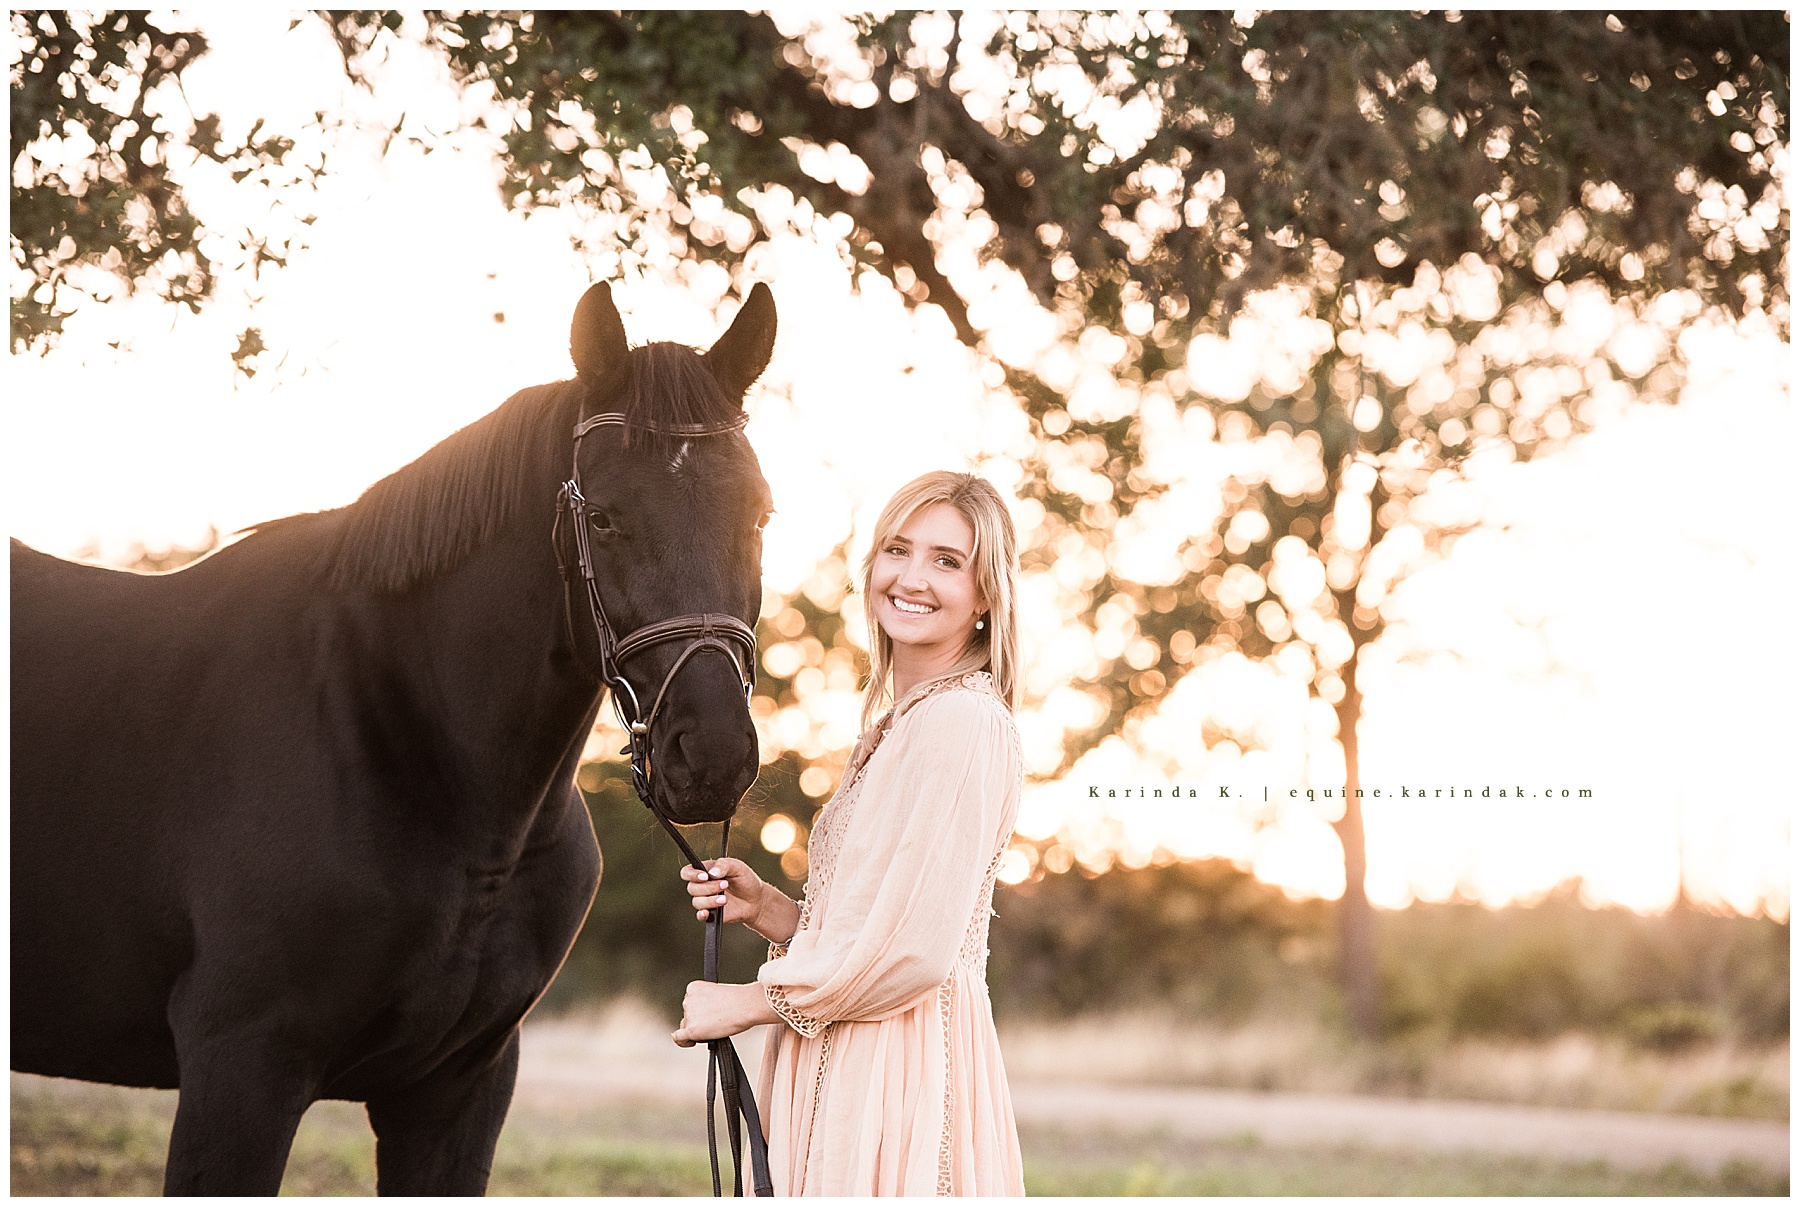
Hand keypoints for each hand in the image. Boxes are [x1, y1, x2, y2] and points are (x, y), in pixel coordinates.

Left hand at [671, 981, 779, 1047]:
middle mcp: (687, 999)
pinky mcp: (691, 1029)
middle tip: (716, 1022)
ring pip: (686, 1027)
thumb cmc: (739, 1000)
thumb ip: (706, 1003)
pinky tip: (691, 1043)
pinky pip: (679, 1038)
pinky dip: (683, 1042)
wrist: (746, 1005)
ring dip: (696, 1030)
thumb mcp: (718, 995)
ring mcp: (689, 1014)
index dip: (700, 1010)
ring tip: (714, 1029)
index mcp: (692, 988)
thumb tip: (702, 1020)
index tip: (712, 1013)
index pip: (690, 1003)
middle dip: (698, 1020)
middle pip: (687, 1015)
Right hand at [680, 859, 800, 943]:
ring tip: (725, 899)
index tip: (705, 876)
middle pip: (692, 888)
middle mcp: (702, 886)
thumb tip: (711, 872)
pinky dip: (702, 914)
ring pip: (697, 902)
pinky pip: (700, 916)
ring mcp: (706, 900)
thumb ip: (724, 865)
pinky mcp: (711, 914)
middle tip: (725, 884)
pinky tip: (708, 912)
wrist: (756, 899)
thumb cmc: (745, 879)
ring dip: (710, 900)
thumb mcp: (737, 867)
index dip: (691, 874)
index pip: (687, 872)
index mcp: (705, 872)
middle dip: (708, 887)